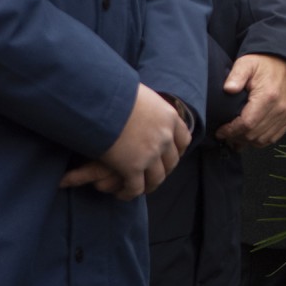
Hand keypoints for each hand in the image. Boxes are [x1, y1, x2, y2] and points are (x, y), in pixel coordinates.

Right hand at [60, 83, 190, 199]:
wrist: (102, 99)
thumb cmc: (114, 91)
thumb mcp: (140, 94)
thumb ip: (147, 105)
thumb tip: (141, 102)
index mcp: (169, 117)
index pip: (183, 139)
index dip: (177, 151)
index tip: (170, 156)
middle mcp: (165, 137)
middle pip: (171, 162)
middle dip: (163, 171)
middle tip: (152, 175)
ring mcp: (151, 154)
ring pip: (156, 179)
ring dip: (148, 186)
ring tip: (138, 188)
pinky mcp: (133, 168)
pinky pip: (136, 188)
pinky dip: (129, 193)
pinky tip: (122, 194)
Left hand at [215, 54, 285, 148]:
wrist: (283, 61)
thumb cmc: (262, 63)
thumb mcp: (246, 63)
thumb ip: (236, 75)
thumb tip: (228, 89)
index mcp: (268, 96)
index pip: (247, 124)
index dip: (231, 131)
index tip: (220, 132)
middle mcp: (280, 108)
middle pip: (254, 135)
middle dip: (236, 138)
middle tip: (225, 135)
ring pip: (263, 140)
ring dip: (247, 141)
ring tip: (235, 137)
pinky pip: (273, 138)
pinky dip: (260, 140)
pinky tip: (249, 136)